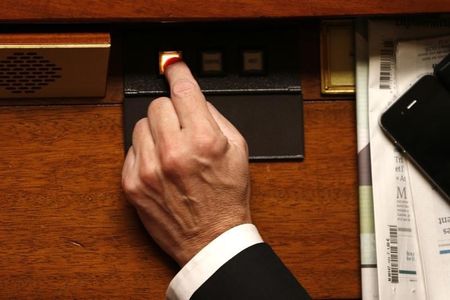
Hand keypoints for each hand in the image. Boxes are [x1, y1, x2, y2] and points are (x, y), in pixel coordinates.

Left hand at [121, 61, 251, 265]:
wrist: (210, 238)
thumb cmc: (226, 197)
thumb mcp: (237, 150)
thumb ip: (214, 117)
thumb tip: (192, 96)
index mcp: (204, 141)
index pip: (184, 91)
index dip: (178, 73)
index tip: (172, 65)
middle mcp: (174, 153)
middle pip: (158, 105)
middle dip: (171, 113)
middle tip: (182, 129)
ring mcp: (149, 169)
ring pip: (141, 124)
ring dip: (156, 132)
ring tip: (172, 152)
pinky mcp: (132, 184)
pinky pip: (131, 148)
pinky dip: (145, 152)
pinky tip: (161, 167)